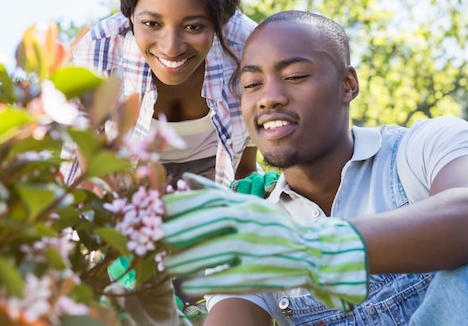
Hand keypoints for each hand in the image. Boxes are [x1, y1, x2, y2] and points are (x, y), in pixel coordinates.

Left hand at [161, 173, 367, 310]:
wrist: (312, 252)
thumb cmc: (272, 227)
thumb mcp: (248, 204)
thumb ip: (216, 193)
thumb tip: (185, 180)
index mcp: (247, 204)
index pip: (210, 199)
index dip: (182, 203)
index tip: (157, 210)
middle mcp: (252, 222)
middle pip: (211, 221)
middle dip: (180, 229)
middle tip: (155, 238)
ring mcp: (258, 247)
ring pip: (217, 251)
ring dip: (187, 259)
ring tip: (166, 265)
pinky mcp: (261, 273)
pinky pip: (230, 278)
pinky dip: (206, 282)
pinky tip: (187, 287)